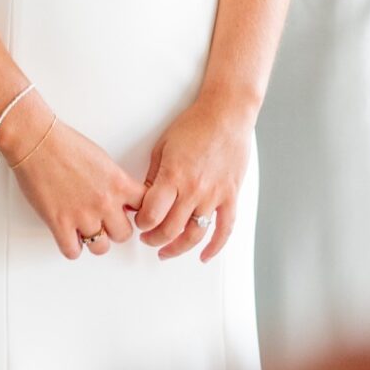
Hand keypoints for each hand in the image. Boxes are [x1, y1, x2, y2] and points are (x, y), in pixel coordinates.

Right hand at [10, 114, 145, 262]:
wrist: (37, 142)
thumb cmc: (65, 144)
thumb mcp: (103, 160)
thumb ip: (114, 181)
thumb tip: (118, 196)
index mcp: (118, 183)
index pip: (145, 208)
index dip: (138, 213)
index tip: (131, 214)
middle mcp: (104, 202)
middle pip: (124, 234)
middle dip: (115, 230)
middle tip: (107, 224)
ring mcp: (82, 215)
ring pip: (101, 248)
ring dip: (95, 241)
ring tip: (87, 231)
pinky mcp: (59, 223)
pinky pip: (72, 252)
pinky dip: (71, 247)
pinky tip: (69, 236)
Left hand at [134, 93, 253, 262]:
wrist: (226, 114)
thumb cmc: (194, 125)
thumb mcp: (162, 147)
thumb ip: (154, 176)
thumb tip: (144, 199)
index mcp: (173, 176)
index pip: (151, 215)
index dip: (141, 223)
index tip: (139, 222)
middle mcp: (193, 190)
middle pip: (169, 230)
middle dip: (154, 239)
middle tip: (148, 238)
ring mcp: (214, 195)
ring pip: (194, 234)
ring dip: (177, 248)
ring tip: (167, 252)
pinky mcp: (230, 196)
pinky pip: (224, 229)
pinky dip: (214, 247)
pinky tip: (204, 256)